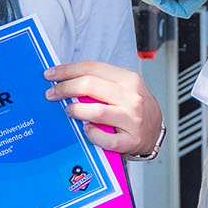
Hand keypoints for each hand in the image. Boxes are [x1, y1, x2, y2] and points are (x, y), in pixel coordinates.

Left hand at [45, 59, 163, 155]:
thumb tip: (67, 80)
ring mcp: (132, 119)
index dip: (67, 70)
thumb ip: (101, 83)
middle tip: (51, 94)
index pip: (92, 67)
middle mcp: (132, 97)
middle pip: (90, 85)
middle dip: (65, 88)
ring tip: (69, 111)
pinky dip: (91, 134)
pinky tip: (87, 129)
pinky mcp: (130, 140)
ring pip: (96, 111)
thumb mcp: (124, 88)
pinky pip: (104, 138)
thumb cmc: (135, 109)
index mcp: (129, 79)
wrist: (156, 131)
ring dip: (76, 110)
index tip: (51, 74)